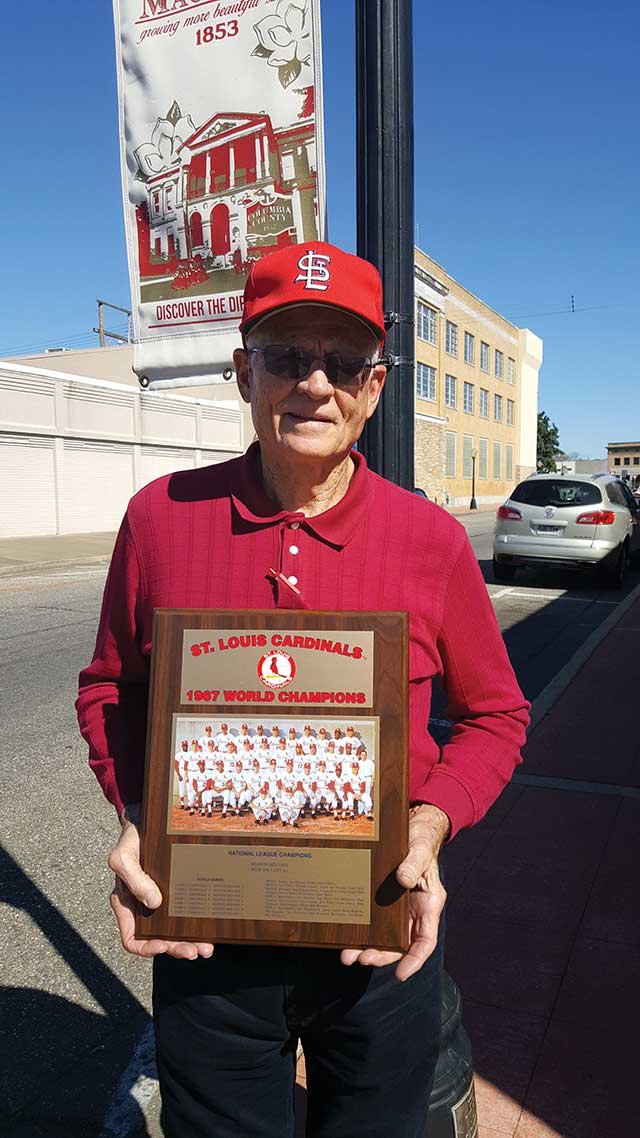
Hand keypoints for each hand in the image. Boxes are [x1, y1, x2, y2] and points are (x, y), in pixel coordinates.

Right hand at [108, 805, 214, 960]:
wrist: (147, 821)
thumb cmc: (131, 840)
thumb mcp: (124, 857)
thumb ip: (133, 879)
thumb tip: (153, 903)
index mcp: (127, 904)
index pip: (132, 938)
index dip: (147, 947)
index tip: (163, 945)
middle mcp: (144, 908)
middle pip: (159, 939)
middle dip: (176, 948)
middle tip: (196, 951)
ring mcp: (162, 902)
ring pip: (175, 932)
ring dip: (190, 943)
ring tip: (207, 948)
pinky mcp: (177, 893)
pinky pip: (186, 914)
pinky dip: (198, 925)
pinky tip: (210, 929)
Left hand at [340, 803, 448, 981]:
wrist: (411, 830)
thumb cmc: (420, 841)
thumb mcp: (419, 850)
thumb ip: (413, 864)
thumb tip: (404, 880)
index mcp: (429, 905)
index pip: (425, 941)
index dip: (415, 960)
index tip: (401, 974)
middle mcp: (413, 912)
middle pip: (401, 945)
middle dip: (382, 956)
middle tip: (363, 959)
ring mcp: (398, 909)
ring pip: (385, 938)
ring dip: (368, 949)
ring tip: (349, 955)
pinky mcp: (383, 902)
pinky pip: (374, 923)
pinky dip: (362, 932)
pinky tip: (347, 936)